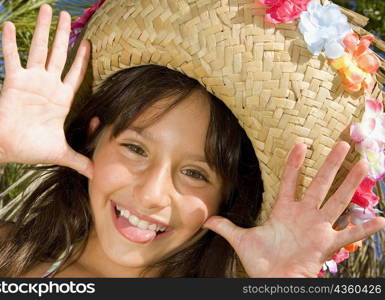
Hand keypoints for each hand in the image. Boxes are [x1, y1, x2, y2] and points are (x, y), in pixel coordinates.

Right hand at [0, 4, 92, 177]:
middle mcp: (48, 85)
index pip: (75, 74)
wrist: (6, 147)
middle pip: (60, 55)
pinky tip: (11, 26)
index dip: (82, 59)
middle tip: (67, 15)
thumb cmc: (31, 148)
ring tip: (47, 9)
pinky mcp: (15, 81)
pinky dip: (12, 43)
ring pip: (40, 50)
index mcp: (61, 99)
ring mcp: (32, 80)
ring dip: (44, 30)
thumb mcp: (61, 152)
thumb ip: (80, 160)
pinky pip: (13, 58)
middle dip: (64, 35)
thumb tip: (96, 174)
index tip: (89, 43)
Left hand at [203, 142, 384, 276]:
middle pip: (319, 184)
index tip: (300, 144)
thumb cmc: (260, 262)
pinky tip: (381, 220)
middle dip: (330, 164)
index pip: (290, 181)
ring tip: (363, 166)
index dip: (294, 164)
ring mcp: (317, 227)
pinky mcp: (326, 244)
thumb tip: (205, 219)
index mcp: (284, 210)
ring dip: (349, 184)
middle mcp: (304, 215)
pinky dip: (365, 229)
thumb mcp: (240, 240)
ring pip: (336, 200)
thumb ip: (225, 227)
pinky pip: (349, 235)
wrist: (271, 281)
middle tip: (342, 143)